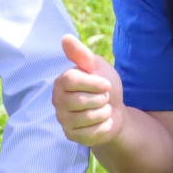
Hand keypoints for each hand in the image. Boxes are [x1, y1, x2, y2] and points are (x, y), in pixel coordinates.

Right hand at [54, 34, 126, 148]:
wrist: (115, 111)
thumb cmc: (104, 86)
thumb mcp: (97, 66)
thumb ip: (81, 54)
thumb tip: (65, 38)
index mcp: (61, 81)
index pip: (71, 80)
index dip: (93, 83)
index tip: (105, 84)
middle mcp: (57, 100)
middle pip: (80, 100)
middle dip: (101, 99)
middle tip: (103, 98)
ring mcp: (63, 119)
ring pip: (87, 117)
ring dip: (103, 113)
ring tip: (102, 110)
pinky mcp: (71, 135)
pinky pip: (91, 133)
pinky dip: (103, 126)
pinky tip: (102, 122)